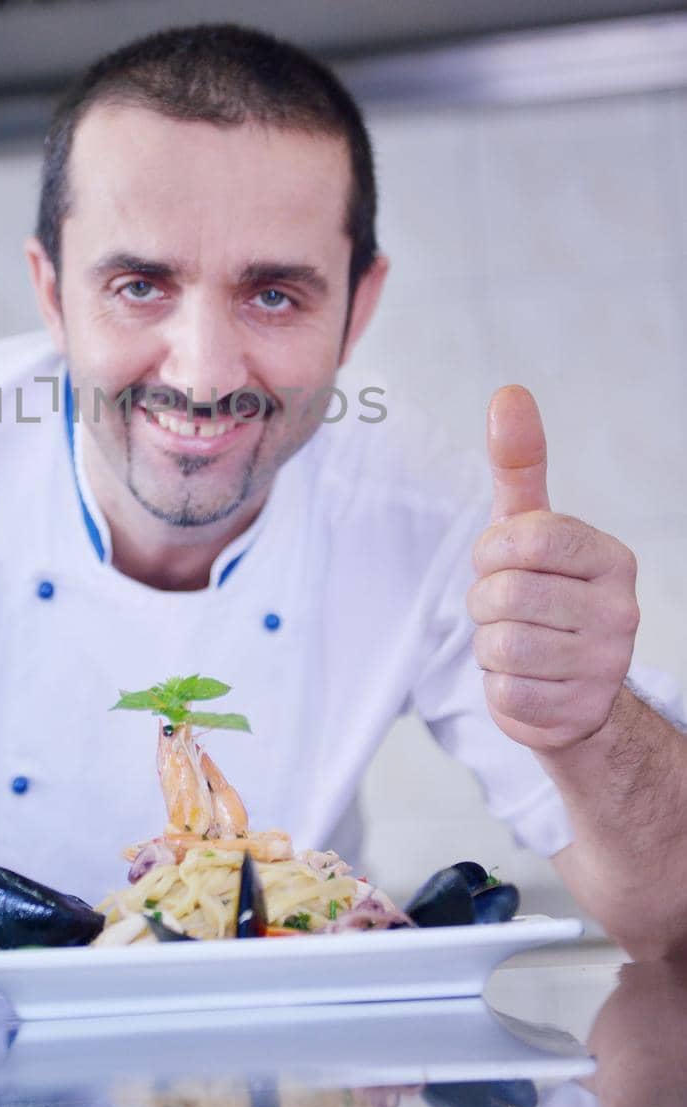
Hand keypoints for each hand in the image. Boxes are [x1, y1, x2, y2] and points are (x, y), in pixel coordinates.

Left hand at [468, 386, 639, 751]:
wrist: (572, 688)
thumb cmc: (543, 591)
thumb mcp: (530, 527)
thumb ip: (520, 463)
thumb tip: (509, 392)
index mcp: (611, 558)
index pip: (526, 539)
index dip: (493, 551)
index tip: (502, 561)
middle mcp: (622, 611)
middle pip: (504, 595)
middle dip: (485, 603)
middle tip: (507, 610)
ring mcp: (607, 667)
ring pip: (501, 646)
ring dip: (489, 646)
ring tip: (516, 643)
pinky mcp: (580, 714)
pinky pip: (504, 694)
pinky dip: (499, 689)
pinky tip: (526, 681)